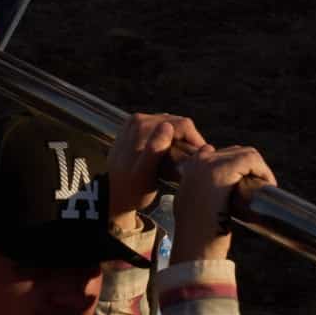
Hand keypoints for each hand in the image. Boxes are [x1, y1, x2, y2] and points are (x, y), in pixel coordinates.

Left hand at [105, 112, 206, 229]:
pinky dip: (170, 140)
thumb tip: (167, 127)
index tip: (203, 158)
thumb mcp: (144, 174)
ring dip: (181, 141)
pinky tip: (171, 157)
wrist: (112, 195)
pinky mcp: (136, 129)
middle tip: (194, 162)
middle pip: (177, 123)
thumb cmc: (131, 190)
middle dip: (189, 141)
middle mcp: (139, 119)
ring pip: (171, 125)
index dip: (196, 139)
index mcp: (142, 126)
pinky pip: (161, 129)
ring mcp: (137, 122)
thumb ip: (154, 150)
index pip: (181, 124)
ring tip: (184, 161)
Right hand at [168, 144, 274, 265]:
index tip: (242, 182)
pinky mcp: (222, 170)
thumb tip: (216, 191)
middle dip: (247, 167)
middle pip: (230, 152)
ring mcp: (208, 165)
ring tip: (264, 186)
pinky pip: (250, 159)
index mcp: (188, 171)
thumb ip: (198, 192)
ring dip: (258, 167)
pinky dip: (263, 169)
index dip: (232, 166)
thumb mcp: (190, 207)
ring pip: (242, 152)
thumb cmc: (196, 235)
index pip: (211, 152)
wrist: (194, 247)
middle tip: (256, 186)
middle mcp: (196, 163)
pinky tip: (267, 184)